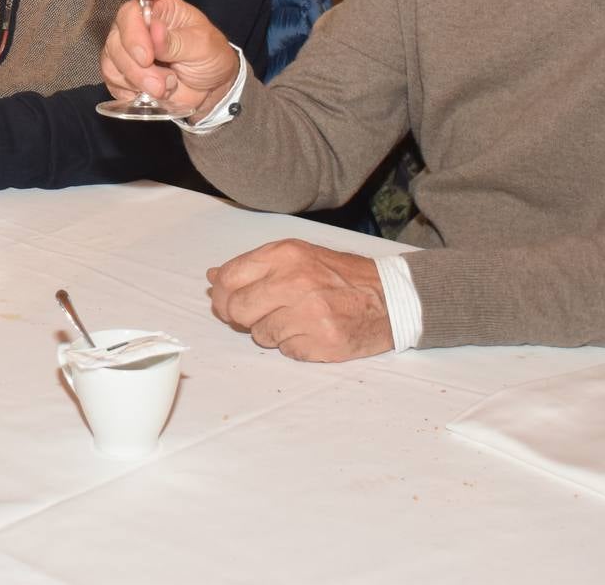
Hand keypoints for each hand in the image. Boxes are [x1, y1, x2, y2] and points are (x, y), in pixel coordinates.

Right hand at [100, 0, 238, 119]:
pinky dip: (130, 92)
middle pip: (116, 41)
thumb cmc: (210, 56)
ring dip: (136, 82)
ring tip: (164, 89)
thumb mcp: (203, 45)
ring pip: (111, 64)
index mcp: (158, 10)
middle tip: (162, 85)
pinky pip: (113, 82)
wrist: (212, 86)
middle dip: (137, 69)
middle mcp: (138, 27)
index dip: (133, 35)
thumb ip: (177, 41)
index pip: (131, 13)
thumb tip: (154, 31)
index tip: (146, 58)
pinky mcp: (123, 73)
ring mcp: (127, 50)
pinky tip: (150, 94)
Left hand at [207, 239, 393, 361]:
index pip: (230, 277)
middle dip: (240, 317)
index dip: (223, 294)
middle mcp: (295, 281)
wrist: (391, 298)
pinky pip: (285, 351)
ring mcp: (309, 314)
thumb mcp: (298, 257)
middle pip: (238, 309)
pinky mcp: (321, 342)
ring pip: (260, 334)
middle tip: (256, 316)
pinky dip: (293, 345)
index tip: (228, 300)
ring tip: (295, 320)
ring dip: (270, 332)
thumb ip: (254, 266)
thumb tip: (213, 278)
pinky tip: (311, 332)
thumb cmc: (340, 276)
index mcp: (286, 255)